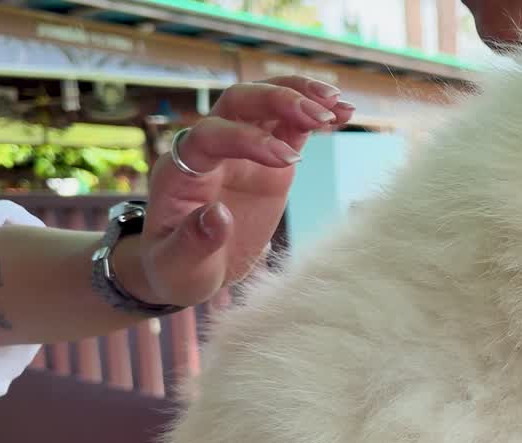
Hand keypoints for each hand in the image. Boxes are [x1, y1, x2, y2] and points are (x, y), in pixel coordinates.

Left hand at [113, 76, 354, 307]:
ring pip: (265, 103)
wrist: (191, 266)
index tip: (290, 161)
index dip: (247, 139)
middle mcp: (209, 150)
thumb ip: (193, 242)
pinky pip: (290, 126)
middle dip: (277, 100)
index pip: (211, 135)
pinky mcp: (268, 159)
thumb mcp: (179, 267)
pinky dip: (314, 115)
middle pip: (238, 102)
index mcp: (182, 171)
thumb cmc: (179, 268)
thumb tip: (218, 214)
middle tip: (318, 115)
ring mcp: (240, 150)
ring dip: (300, 95)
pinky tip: (343, 113)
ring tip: (339, 105)